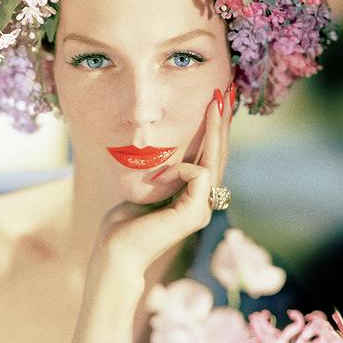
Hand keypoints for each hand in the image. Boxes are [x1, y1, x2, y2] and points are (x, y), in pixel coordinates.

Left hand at [94, 79, 234, 275]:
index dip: (215, 130)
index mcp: (193, 197)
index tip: (217, 102)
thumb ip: (167, 174)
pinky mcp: (195, 213)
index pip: (210, 157)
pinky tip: (163, 175)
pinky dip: (183, 166)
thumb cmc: (124, 224)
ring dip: (216, 128)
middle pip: (219, 155)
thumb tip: (179, 158)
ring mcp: (202, 209)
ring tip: (217, 102)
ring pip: (216, 160)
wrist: (115, 251)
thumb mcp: (149, 188)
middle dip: (223, 122)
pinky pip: (198, 173)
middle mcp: (203, 203)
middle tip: (226, 92)